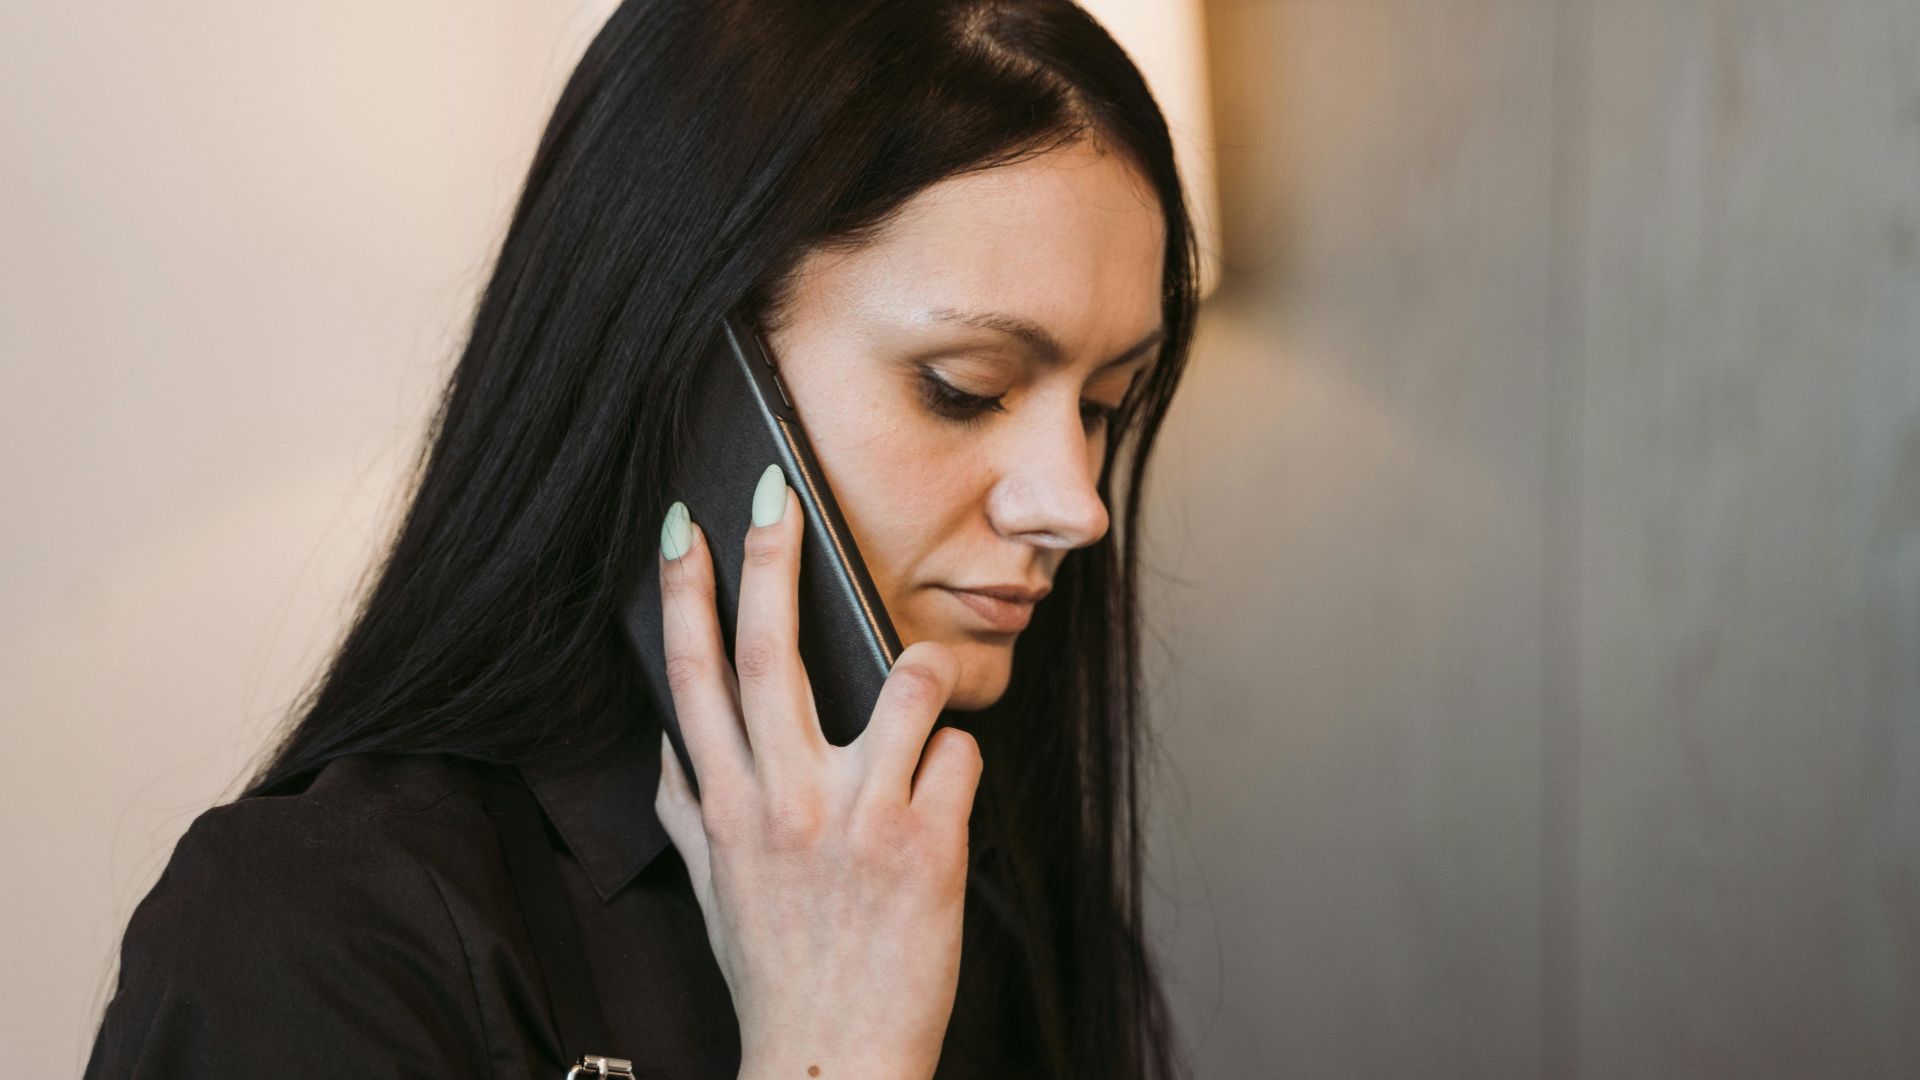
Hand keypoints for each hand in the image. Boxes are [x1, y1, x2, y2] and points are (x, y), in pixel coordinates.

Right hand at [651, 472, 982, 1079]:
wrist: (833, 1064)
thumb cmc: (775, 970)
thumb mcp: (713, 888)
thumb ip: (688, 809)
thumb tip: (668, 743)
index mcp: (725, 807)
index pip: (690, 676)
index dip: (683, 591)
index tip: (684, 523)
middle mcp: (782, 803)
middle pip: (767, 652)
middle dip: (769, 558)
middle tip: (773, 489)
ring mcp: (856, 821)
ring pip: (898, 683)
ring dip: (916, 666)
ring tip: (917, 678)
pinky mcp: (926, 847)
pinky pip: (959, 752)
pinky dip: (959, 757)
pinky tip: (945, 795)